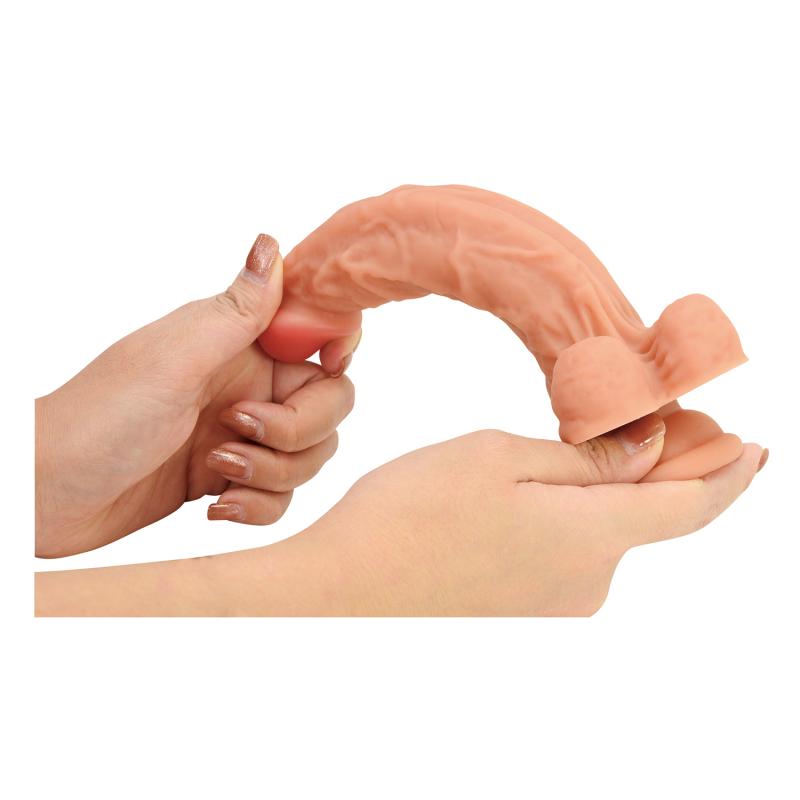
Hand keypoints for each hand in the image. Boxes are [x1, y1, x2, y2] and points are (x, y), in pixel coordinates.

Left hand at [35, 235, 358, 557]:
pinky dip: (258, 506)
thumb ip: (236, 310)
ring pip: (308, 458)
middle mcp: (247, 387)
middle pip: (327, 409)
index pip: (320, 342)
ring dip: (273, 474)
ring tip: (217, 473)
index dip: (336, 357)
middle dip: (296, 434)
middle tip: (236, 434)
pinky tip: (217, 506)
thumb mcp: (174, 358)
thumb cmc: (99, 418)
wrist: (44, 494)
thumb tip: (272, 242)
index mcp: (239, 346)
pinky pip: (280, 496)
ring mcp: (240, 435)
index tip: (326, 375)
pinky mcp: (229, 480)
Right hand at [292, 414, 765, 615]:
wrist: (343, 590)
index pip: (692, 507)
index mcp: (591, 537)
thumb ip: (584, 459)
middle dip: (650, 469)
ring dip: (599, 494)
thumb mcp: (499, 457)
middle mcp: (588, 585)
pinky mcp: (525, 614)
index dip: (731, 477)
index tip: (755, 450)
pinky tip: (523, 500)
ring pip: (599, 535)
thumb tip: (648, 451)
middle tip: (639, 422)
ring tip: (554, 454)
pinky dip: (570, 520)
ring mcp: (556, 607)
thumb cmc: (412, 513)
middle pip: (643, 518)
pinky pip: (569, 558)